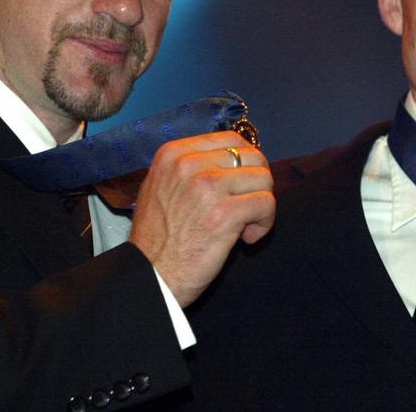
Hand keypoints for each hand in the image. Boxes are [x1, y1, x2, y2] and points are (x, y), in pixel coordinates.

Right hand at [128, 131, 274, 306]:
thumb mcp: (161, 187)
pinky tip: (246, 238)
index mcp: (173, 154)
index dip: (245, 164)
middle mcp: (189, 164)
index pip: (231, 140)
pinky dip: (264, 223)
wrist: (149, 276)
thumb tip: (234, 158)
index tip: (240, 186)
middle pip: (252, 157)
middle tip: (246, 207)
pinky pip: (266, 203)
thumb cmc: (158, 238)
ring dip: (261, 205)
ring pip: (263, 179)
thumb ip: (191, 168)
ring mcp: (206, 187)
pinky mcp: (223, 214)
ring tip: (244, 225)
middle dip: (257, 184)